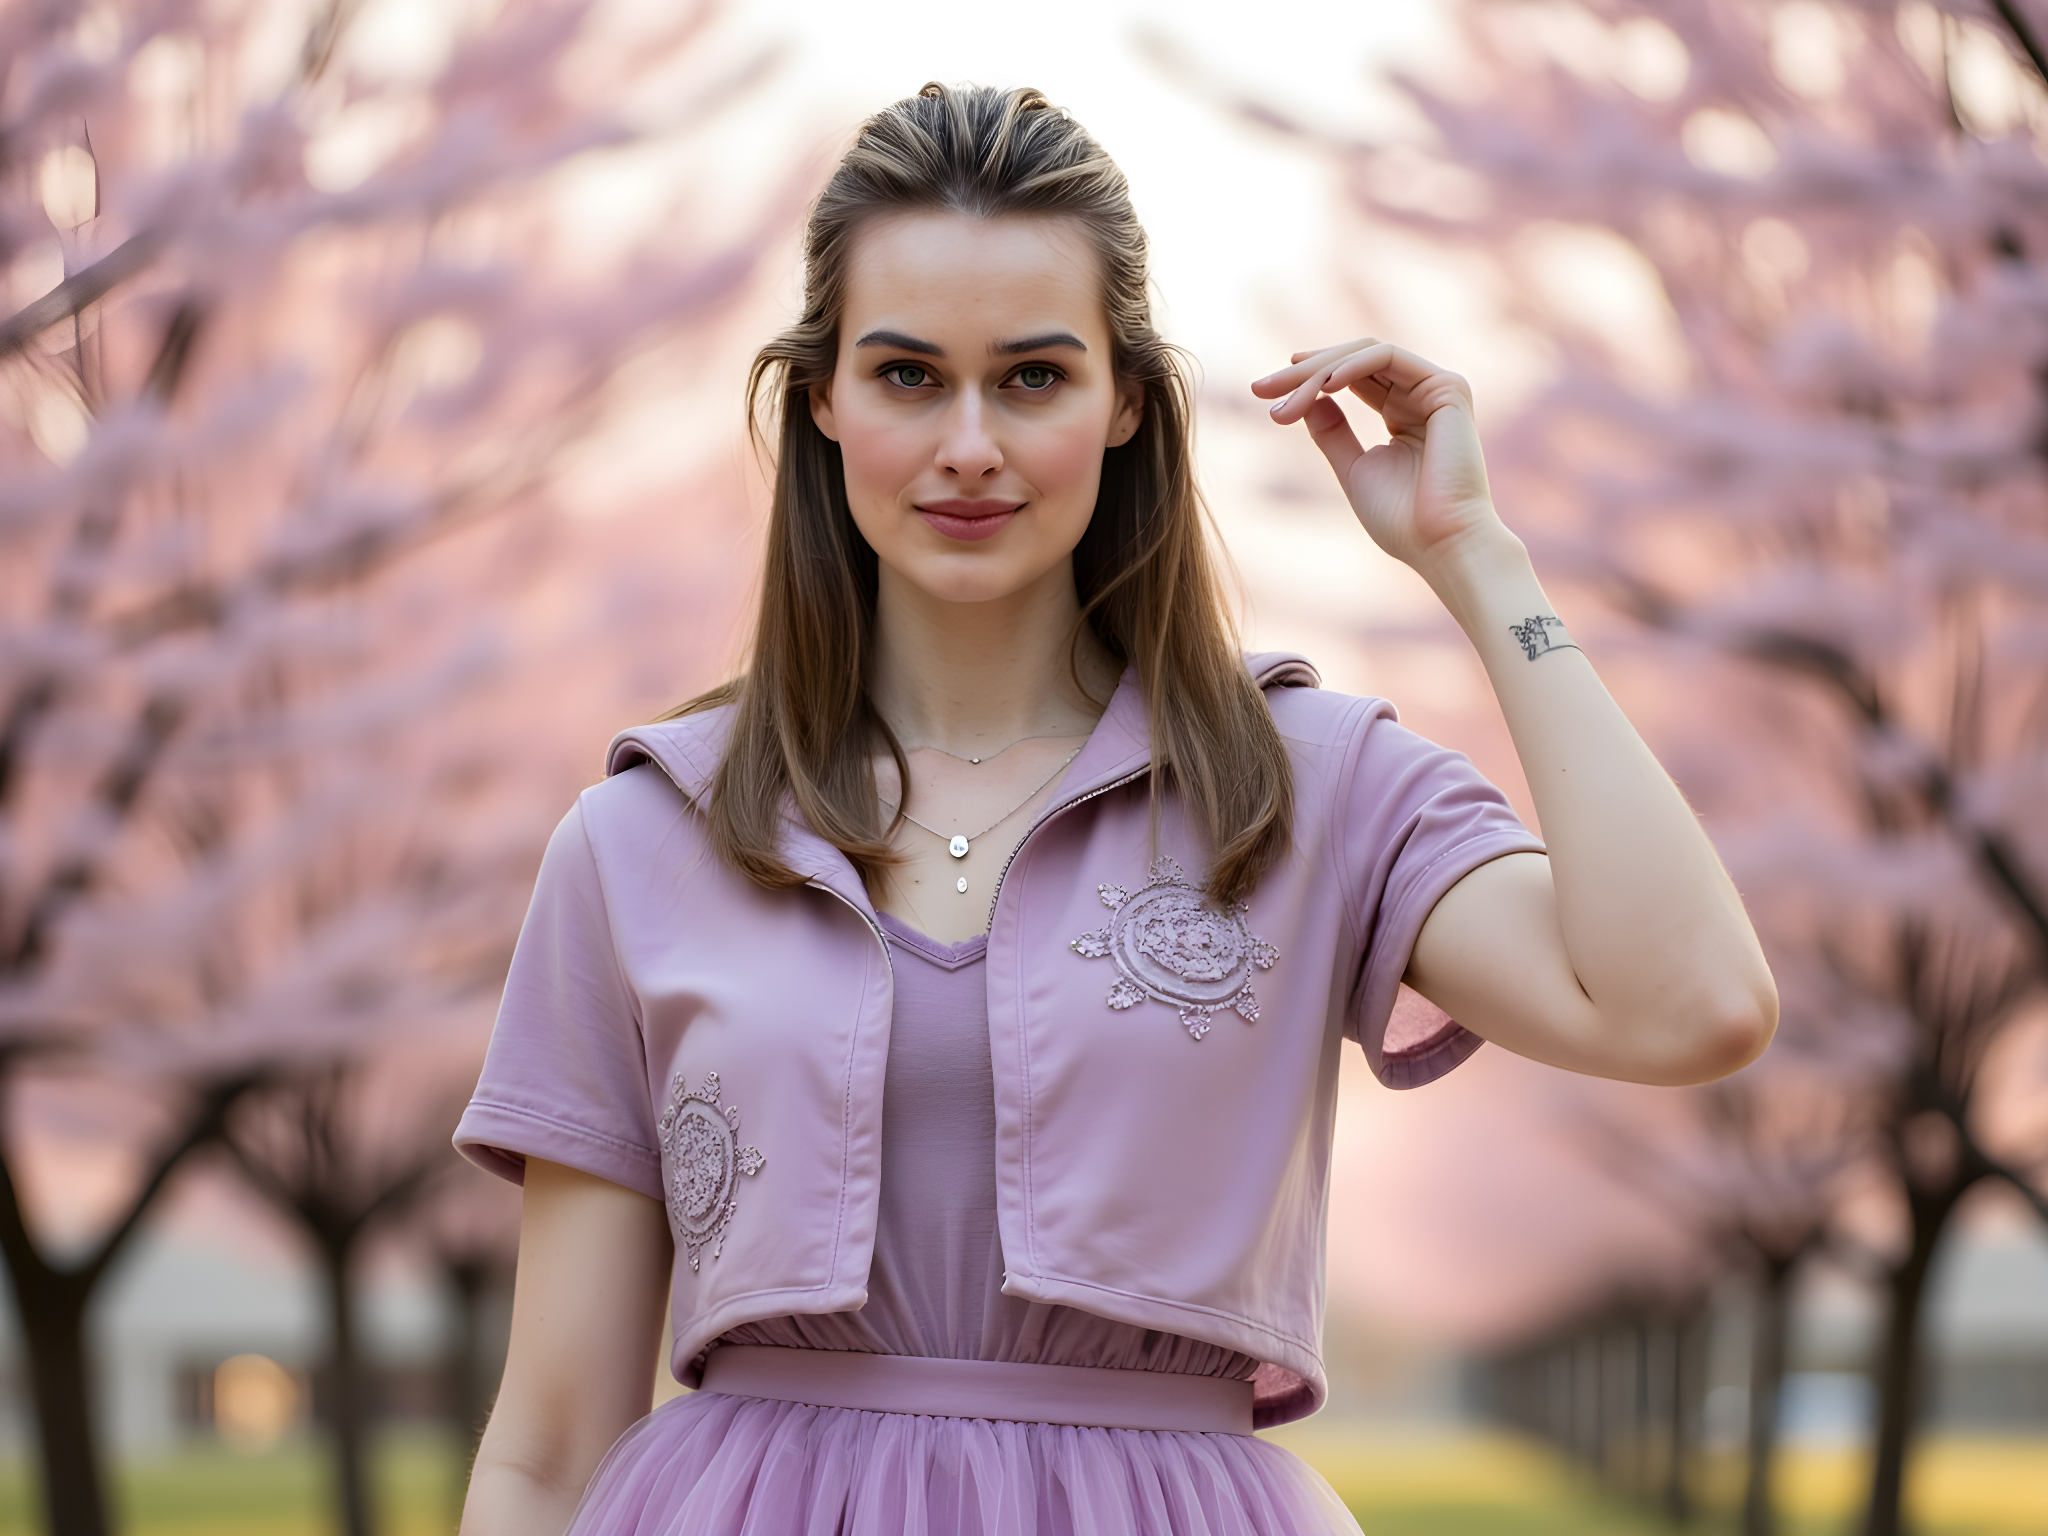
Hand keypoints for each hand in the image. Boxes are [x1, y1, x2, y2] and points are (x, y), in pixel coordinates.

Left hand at [1252, 339, 1506, 575]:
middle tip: (1261, 388)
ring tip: (1285, 398)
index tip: (1264, 393)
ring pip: (1367, 354)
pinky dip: (1352, 366)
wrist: (1442, 544)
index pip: (1351, 380)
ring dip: (1320, 371)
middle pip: (1355, 362)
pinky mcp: (1448, 387)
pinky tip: (1324, 386)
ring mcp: (1437, 389)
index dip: (1308, 379)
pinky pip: (1389, 357)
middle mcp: (1421, 396)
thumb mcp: (1354, 470)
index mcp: (1404, 415)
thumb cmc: (1403, 520)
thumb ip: (1333, 433)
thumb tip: (1308, 399)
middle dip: (1304, 372)